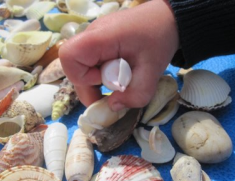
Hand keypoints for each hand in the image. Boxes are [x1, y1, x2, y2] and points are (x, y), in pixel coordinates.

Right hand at [59, 0, 178, 110]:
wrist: (166, 19)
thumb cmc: (159, 39)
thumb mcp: (153, 70)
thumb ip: (137, 94)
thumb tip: (113, 107)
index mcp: (101, 36)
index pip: (69, 56)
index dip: (81, 76)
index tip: (103, 81)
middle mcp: (91, 36)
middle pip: (73, 67)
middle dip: (89, 88)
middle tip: (112, 96)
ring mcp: (92, 39)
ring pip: (80, 68)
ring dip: (95, 84)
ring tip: (118, 85)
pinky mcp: (97, 44)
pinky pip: (89, 64)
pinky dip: (99, 77)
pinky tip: (116, 78)